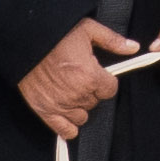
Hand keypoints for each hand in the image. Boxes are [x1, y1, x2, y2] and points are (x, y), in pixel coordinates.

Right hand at [21, 20, 135, 134]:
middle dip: (91, 92)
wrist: (26, 41)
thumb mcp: (88, 30)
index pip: (110, 90)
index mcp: (90, 76)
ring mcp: (60, 105)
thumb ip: (112, 41)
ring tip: (71, 92)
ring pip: (82, 116)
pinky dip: (68, 126)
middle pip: (95, 102)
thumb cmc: (55, 35)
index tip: (98, 75)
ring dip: (79, 106)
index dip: (105, 81)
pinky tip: (67, 116)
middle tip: (80, 79)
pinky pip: (64, 130)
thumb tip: (133, 47)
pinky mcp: (45, 111)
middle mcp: (77, 94)